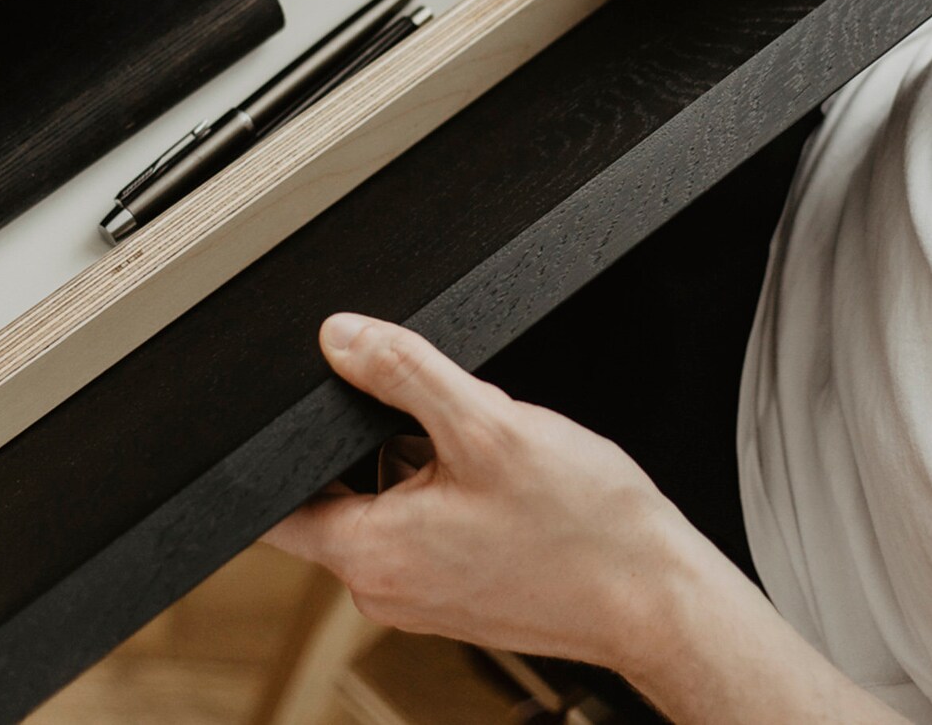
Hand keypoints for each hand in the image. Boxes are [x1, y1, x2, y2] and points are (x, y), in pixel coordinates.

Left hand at [263, 313, 699, 671]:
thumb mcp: (488, 424)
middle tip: (444, 426)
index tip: (306, 414)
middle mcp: (385, 587)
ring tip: (486, 457)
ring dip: (425, 463)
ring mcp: (423, 596)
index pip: (274, 508)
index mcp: (372, 554)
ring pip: (391, 500)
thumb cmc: (584, 528)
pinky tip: (507, 486)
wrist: (657, 595)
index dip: (278, 452)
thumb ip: (404, 370)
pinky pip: (428, 525)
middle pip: (340, 490)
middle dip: (378, 440)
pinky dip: (453, 491)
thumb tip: (340, 336)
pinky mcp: (460, 592)